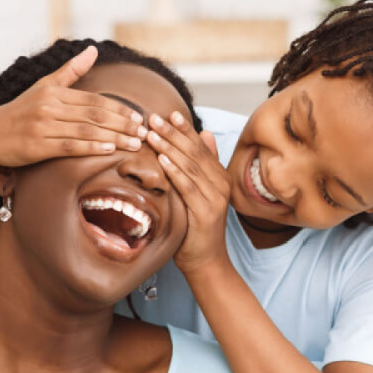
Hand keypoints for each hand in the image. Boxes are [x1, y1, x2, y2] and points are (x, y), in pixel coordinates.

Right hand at [0, 45, 147, 166]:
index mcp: (54, 92)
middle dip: (122, 123)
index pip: (94, 100)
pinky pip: (69, 146)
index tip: (139, 117)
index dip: (119, 109)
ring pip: (85, 130)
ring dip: (114, 138)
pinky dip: (91, 148)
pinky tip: (110, 151)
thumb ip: (70, 71)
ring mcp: (42, 126)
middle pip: (94, 114)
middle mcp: (49, 106)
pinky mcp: (37, 145)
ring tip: (135, 144)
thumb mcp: (43, 86)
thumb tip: (93, 50)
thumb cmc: (19, 111)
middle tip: (144, 132)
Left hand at [146, 111, 232, 272]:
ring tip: (152, 133)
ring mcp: (216, 197)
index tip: (167, 113)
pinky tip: (162, 160)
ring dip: (169, 148)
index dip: (184, 129)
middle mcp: (221, 183)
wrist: (205, 259)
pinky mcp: (207, 212)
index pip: (200, 146)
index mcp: (219, 175)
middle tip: (153, 118)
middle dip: (172, 133)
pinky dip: (175, 172)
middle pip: (194, 152)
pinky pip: (188, 187)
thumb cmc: (195, 226)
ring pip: (190, 166)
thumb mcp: (199, 192)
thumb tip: (206, 134)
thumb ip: (203, 165)